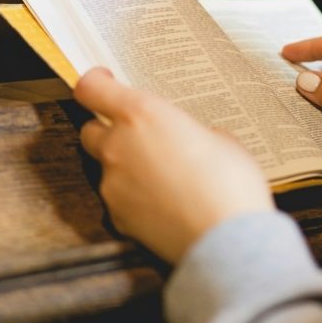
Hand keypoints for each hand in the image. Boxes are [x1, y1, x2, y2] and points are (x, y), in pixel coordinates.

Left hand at [74, 68, 274, 263]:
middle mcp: (118, 146)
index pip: (91, 88)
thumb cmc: (230, 183)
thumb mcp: (221, 140)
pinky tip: (164, 204)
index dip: (94, 82)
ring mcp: (113, 185)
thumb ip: (191, 133)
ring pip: (105, 167)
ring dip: (125, 166)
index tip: (105, 81)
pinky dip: (134, 197)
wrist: (227, 240)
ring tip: (163, 176)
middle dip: (109, 129)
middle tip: (139, 134)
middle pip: (90, 130)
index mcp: (142, 115)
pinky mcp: (117, 217)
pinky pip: (118, 199)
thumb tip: (188, 141)